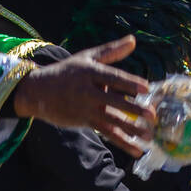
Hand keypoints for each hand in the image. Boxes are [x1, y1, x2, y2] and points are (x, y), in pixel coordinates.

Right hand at [12, 36, 155, 157]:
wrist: (37, 91)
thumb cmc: (66, 72)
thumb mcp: (86, 58)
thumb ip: (111, 51)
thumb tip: (133, 40)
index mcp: (89, 72)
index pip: (112, 77)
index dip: (129, 83)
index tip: (146, 88)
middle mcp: (87, 91)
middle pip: (114, 101)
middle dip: (134, 109)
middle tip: (152, 115)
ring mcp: (85, 108)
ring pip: (111, 120)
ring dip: (131, 129)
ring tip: (148, 136)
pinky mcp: (84, 121)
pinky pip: (107, 133)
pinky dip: (122, 142)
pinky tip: (137, 150)